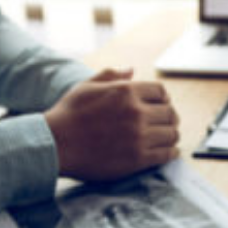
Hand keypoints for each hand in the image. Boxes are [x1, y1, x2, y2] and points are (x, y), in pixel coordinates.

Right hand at [45, 68, 179, 180]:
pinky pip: (166, 154)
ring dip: (172, 134)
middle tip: (168, 122)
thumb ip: (111, 76)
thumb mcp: (87, 86)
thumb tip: (131, 69)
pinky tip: (169, 152)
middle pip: (170, 112)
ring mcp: (139, 136)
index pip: (161, 91)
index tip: (162, 104)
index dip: (164, 98)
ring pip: (172, 133)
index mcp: (126, 91)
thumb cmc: (67, 115)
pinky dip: (171, 152)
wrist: (54, 145)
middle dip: (170, 117)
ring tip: (168, 137)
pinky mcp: (138, 158)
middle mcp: (136, 112)